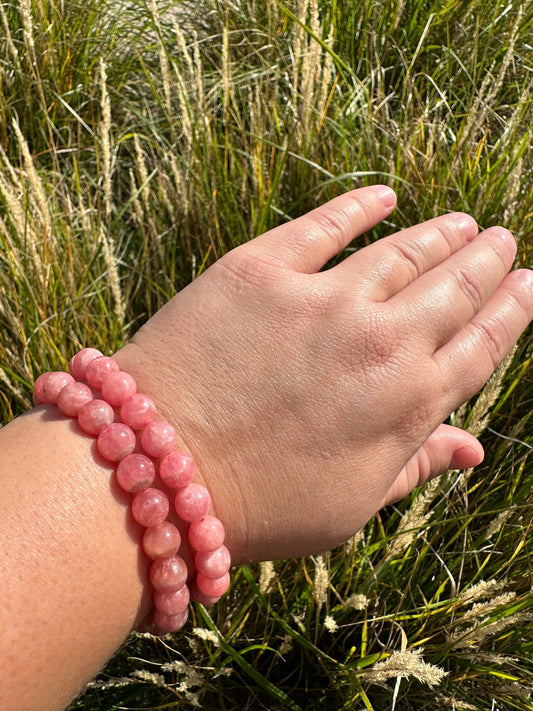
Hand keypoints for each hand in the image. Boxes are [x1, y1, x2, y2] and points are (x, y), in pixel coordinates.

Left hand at [114, 186, 532, 562]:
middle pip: (453, 289)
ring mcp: (321, 300)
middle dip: (485, 262)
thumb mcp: (349, 506)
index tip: (529, 283)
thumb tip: (473, 451)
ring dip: (439, 234)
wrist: (160, 473)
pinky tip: (385, 195)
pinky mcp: (261, 269)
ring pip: (402, 252)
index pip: (480, 346)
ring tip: (462, 221)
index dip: (512, 310)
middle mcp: (379, 343)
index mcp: (406, 405)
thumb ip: (414, 467)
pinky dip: (359, 206)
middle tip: (501, 239)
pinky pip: (324, 225)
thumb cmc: (258, 505)